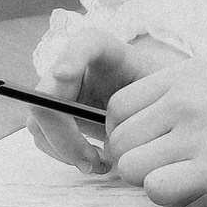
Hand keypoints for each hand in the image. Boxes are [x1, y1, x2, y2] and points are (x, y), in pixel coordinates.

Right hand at [28, 26, 169, 172]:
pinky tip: (95, 162)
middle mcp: (74, 65)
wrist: (158, 101)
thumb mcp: (167, 92)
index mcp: (106, 50)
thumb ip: (153, 103)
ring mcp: (59, 90)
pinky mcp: (57, 114)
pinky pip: (45, 137)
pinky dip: (66, 155)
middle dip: (64, 131)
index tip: (63, 74)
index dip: (70, 57)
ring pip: (40, 122)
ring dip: (64, 148)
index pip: (84, 43)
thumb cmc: (163, 94)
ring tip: (98, 163)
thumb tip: (117, 140)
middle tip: (92, 157)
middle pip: (46, 94)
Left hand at [102, 63, 206, 206]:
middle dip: (131, 161)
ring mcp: (197, 132)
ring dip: (145, 181)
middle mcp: (184, 99)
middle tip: (161, 170)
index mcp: (186, 74)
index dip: (125, 133)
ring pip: (129, 166)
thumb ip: (187, 99)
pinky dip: (166, 196)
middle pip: (119, 138)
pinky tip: (194, 190)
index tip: (146, 147)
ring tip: (178, 181)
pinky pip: (155, 188)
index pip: (119, 105)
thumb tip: (154, 134)